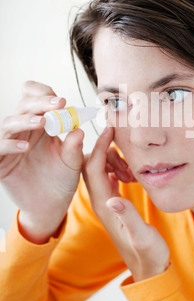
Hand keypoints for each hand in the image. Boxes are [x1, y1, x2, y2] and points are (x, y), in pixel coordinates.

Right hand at [0, 81, 83, 242]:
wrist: (52, 206)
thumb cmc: (62, 179)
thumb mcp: (73, 162)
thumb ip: (74, 147)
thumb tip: (79, 130)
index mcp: (42, 124)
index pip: (36, 98)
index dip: (45, 94)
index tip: (62, 101)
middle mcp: (25, 130)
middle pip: (24, 106)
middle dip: (40, 102)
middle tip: (58, 104)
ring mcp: (11, 145)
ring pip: (9, 123)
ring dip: (26, 120)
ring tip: (42, 122)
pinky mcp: (1, 162)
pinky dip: (10, 144)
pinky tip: (26, 146)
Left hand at [83, 126, 169, 282]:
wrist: (148, 267)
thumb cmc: (148, 253)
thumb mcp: (142, 236)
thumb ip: (129, 217)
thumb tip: (114, 198)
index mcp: (105, 205)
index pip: (93, 169)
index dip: (99, 147)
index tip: (110, 129)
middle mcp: (102, 202)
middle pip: (91, 166)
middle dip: (103, 148)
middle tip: (120, 138)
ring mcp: (107, 202)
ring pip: (100, 170)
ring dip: (113, 160)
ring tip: (132, 166)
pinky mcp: (114, 203)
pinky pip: (109, 177)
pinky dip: (117, 168)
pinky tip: (131, 173)